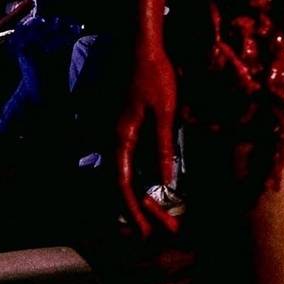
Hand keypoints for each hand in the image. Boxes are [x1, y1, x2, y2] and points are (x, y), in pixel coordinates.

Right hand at [116, 44, 179, 238]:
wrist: (145, 50)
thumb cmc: (156, 77)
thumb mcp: (165, 112)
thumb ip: (163, 146)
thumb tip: (166, 180)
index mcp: (121, 139)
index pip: (122, 184)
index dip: (132, 209)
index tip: (144, 232)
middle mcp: (117, 142)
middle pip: (125, 186)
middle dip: (142, 211)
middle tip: (161, 233)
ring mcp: (123, 137)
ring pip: (130, 177)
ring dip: (146, 199)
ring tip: (166, 219)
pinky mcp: (132, 132)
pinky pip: (136, 164)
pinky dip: (147, 181)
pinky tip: (162, 193)